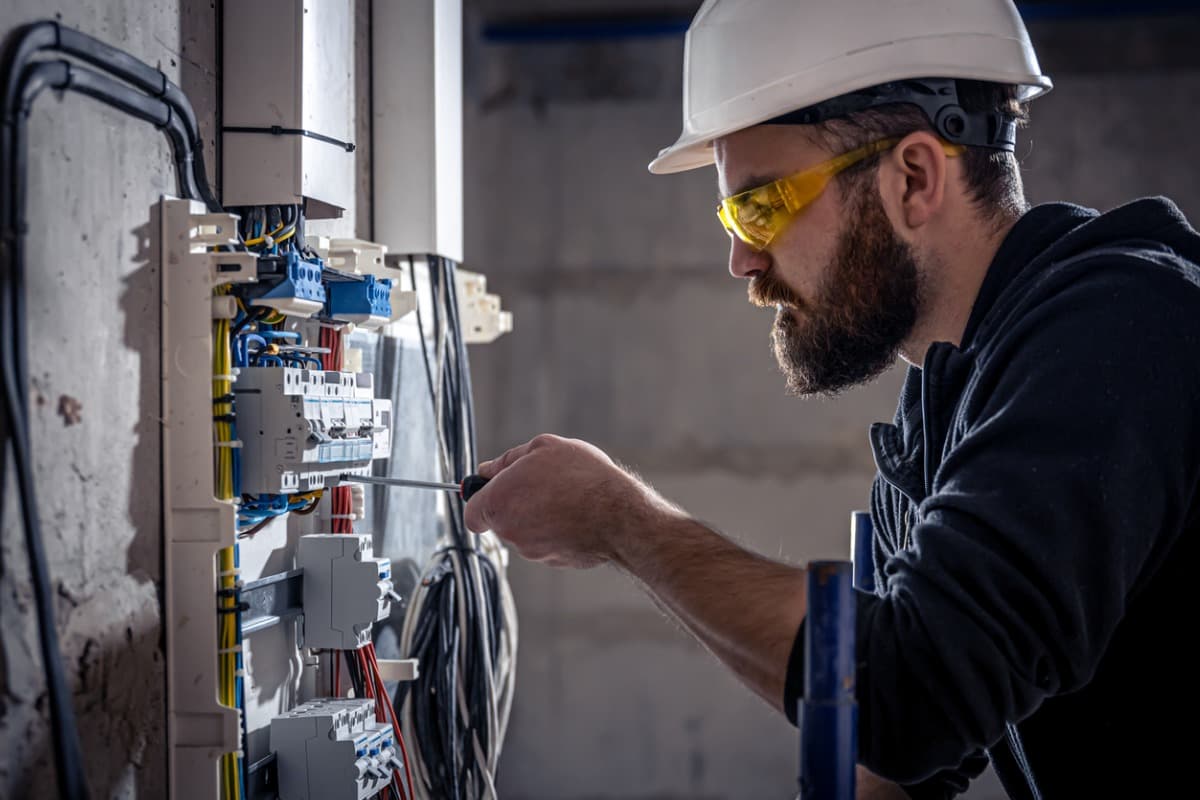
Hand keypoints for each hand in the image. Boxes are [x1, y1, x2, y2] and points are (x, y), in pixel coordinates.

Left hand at [464, 434, 676, 567]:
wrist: (618, 515)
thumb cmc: (581, 477)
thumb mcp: (543, 448)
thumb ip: (508, 460)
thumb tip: (488, 469)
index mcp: (498, 503)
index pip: (471, 512)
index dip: (480, 499)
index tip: (494, 490)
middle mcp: (510, 532)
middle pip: (501, 520)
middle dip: (515, 503)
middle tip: (543, 484)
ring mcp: (532, 551)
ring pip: (526, 532)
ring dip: (538, 516)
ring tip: (566, 497)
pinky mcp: (554, 561)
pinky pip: (548, 543)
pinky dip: (557, 531)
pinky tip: (577, 515)